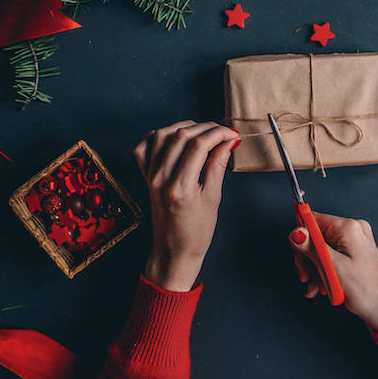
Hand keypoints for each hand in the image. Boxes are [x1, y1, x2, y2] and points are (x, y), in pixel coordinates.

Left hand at [134, 120, 240, 291]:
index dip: (218, 134)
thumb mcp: (213, 199)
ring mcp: (150, 177)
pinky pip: (144, 148)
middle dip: (205, 128)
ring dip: (184, 127)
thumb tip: (228, 142)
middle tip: (222, 132)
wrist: (174, 251)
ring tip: (202, 132)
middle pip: (181, 136)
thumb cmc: (196, 232)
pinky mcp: (145, 177)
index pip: (199, 146)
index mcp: (181, 187)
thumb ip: (218, 166)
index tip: (232, 134)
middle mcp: (161, 179)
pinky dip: (157, 136)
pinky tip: (174, 138)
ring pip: (162, 135)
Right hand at [288, 213, 377, 330]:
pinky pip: (329, 255)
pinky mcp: (353, 251)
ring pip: (319, 248)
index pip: (312, 220)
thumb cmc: (366, 290)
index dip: (302, 239)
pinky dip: (323, 271)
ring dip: (314, 268)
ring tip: (316, 286)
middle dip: (308, 258)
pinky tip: (321, 286)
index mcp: (348, 228)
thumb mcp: (334, 268)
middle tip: (307, 277)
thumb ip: (312, 248)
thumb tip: (295, 232)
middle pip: (315, 235)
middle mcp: (352, 229)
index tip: (301, 257)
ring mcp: (353, 240)